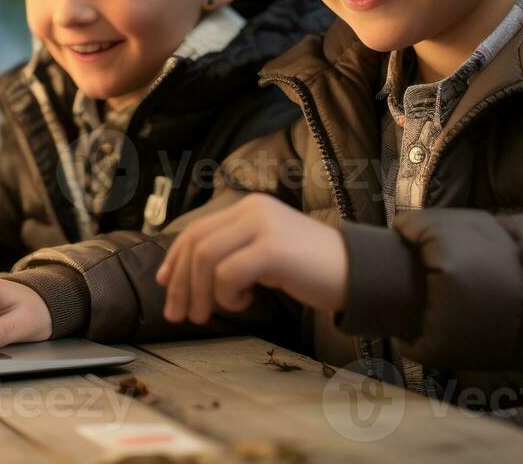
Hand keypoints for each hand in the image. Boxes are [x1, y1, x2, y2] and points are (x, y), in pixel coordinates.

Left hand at [156, 194, 347, 323]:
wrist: (358, 272)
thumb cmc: (311, 268)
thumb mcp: (266, 252)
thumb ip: (233, 253)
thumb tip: (184, 275)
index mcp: (249, 206)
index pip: (197, 230)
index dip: (174, 259)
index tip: (164, 285)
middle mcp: (253, 209)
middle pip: (196, 244)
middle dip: (180, 283)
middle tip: (178, 315)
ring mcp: (263, 226)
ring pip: (206, 259)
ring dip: (200, 293)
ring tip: (208, 314)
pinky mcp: (272, 249)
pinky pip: (227, 274)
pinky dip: (227, 295)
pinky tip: (244, 302)